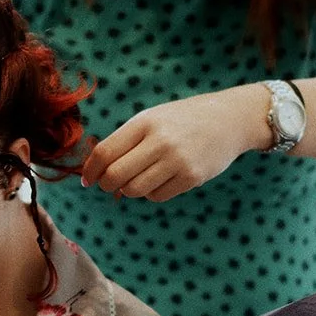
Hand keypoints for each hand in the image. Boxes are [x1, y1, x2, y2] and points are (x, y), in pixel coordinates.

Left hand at [79, 87, 269, 201]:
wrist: (229, 120)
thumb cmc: (181, 121)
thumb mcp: (152, 119)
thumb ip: (125, 141)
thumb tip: (96, 174)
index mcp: (144, 122)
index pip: (105, 152)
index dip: (90, 171)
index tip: (87, 181)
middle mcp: (160, 140)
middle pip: (115, 175)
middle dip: (107, 185)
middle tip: (109, 185)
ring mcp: (177, 160)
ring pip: (134, 190)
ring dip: (130, 190)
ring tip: (138, 179)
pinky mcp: (192, 177)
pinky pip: (157, 196)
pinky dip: (152, 193)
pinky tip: (161, 180)